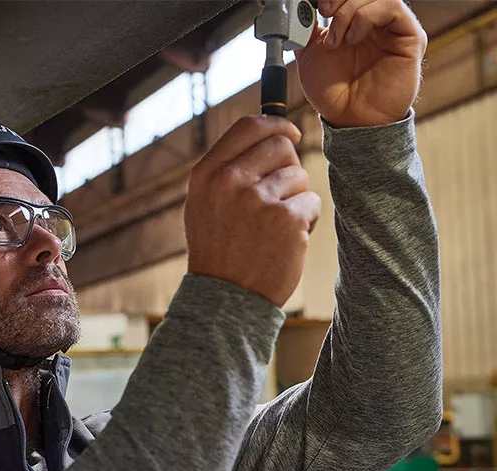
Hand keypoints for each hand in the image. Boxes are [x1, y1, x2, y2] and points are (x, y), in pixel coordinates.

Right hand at [185, 116, 320, 306]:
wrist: (225, 299)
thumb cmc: (217, 250)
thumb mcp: (204, 204)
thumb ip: (227, 168)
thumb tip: (272, 132)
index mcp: (206, 174)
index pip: (249, 126)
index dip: (276, 124)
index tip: (291, 135)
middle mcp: (229, 181)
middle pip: (281, 146)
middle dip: (288, 167)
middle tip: (280, 196)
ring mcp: (258, 200)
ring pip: (299, 176)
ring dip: (296, 199)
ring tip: (275, 227)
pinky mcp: (287, 220)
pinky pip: (313, 202)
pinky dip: (307, 220)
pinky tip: (286, 241)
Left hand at [296, 0, 427, 127]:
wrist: (348, 119)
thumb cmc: (333, 91)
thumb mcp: (309, 54)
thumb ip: (307, 29)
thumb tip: (302, 9)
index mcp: (354, 22)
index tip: (318, 7)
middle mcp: (375, 22)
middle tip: (325, 12)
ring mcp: (393, 28)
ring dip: (350, 11)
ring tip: (337, 39)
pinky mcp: (409, 38)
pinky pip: (394, 10)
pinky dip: (366, 17)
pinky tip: (353, 38)